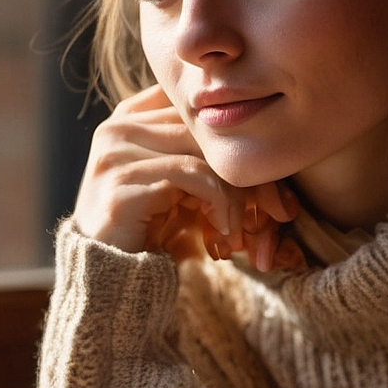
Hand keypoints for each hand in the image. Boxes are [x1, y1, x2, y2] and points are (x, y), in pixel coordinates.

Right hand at [73, 86, 298, 268]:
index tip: (274, 182)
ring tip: (245, 228)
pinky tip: (224, 231)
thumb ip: (208, 160)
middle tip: (278, 209)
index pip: (201, 109)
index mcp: (132, 117)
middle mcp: (118, 127)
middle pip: (205, 131)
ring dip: (237, 194)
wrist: (109, 278)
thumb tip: (276, 165)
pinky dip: (219, 202)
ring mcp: (115, 152)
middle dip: (251, 172)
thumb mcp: (182, 189)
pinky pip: (190, 176)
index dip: (243, 140)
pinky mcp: (120, 182)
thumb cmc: (150, 231)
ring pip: (202, 153)